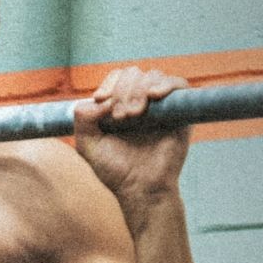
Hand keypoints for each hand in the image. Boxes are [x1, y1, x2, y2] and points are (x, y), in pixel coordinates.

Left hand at [73, 67, 190, 218]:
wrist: (141, 188)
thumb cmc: (115, 170)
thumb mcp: (88, 146)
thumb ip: (82, 120)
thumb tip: (96, 100)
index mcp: (119, 107)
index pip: (116, 79)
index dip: (108, 84)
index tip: (101, 100)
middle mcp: (141, 103)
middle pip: (133, 74)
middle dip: (123, 91)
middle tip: (121, 117)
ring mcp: (161, 106)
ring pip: (152, 76)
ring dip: (138, 91)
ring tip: (134, 116)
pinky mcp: (180, 111)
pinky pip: (178, 84)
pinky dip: (166, 84)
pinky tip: (154, 96)